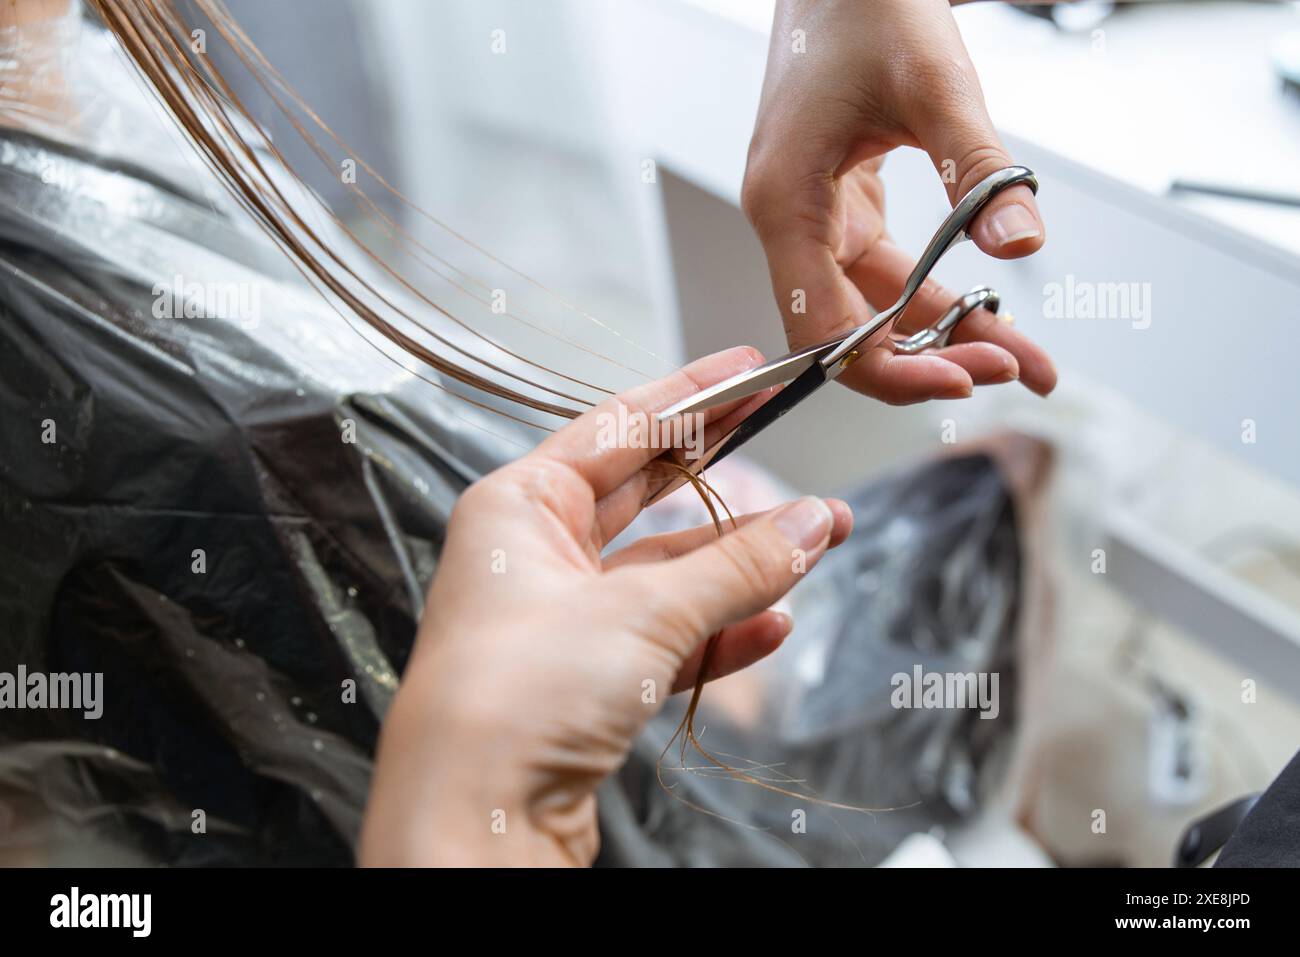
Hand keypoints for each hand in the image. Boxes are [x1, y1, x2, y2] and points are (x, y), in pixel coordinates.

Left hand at [359, 348, 853, 865]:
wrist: (472, 822)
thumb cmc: (515, 697)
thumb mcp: (642, 614)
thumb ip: (736, 567)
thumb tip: (812, 523)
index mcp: (519, 506)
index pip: (621, 426)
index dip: (694, 393)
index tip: (751, 367)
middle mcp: (533, 555)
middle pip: (644, 493)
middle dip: (724, 474)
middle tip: (788, 434)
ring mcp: (560, 621)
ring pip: (664, 575)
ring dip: (737, 567)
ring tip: (815, 543)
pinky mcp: (584, 683)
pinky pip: (664, 641)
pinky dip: (717, 635)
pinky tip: (771, 625)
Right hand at [743, 0, 1056, 402]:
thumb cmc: (867, 5)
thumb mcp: (936, 85)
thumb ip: (979, 171)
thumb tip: (1021, 243)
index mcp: (785, 201)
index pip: (823, 326)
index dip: (889, 368)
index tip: (962, 379)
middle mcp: (789, 217)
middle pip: (852, 326)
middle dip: (932, 357)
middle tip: (1013, 368)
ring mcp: (812, 212)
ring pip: (875, 303)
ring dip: (944, 332)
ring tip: (1022, 354)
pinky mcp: (840, 200)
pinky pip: (885, 269)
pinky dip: (934, 292)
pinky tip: (987, 310)